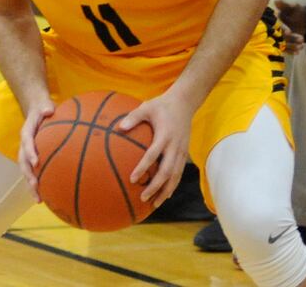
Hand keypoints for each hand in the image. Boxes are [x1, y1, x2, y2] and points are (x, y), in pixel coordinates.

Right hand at [17, 98, 56, 198]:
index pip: (27, 142)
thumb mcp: (44, 105)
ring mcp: (27, 153)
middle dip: (28, 175)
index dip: (30, 152)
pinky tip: (45, 196)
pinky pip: (33, 173)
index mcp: (27, 132)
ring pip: (26, 171)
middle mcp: (24, 145)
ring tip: (38, 199)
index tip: (35, 162)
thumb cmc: (43, 109)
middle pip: (23, 162)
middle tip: (36, 186)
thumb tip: (49, 110)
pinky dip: (37, 184)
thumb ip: (46, 108)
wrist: (36, 110)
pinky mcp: (32, 159)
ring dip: (31, 185)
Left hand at [117, 90, 193, 206]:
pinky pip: (180, 172)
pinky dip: (173, 185)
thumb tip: (119, 127)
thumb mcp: (147, 107)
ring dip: (166, 190)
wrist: (185, 102)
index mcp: (165, 135)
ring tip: (155, 204)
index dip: (144, 167)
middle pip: (167, 170)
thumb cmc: (162, 105)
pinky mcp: (185, 153)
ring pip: (176, 175)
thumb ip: (134, 117)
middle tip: (143, 197)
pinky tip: (166, 195)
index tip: (133, 179)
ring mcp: (182, 150)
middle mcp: (175, 145)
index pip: (153, 154)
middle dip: (156, 186)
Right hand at [274, 0, 305, 53]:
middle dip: (290, 38)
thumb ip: (284, 5)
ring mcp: (279, 38)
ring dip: (292, 45)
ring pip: (284, 44)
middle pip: (281, 36)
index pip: (277, 25)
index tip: (289, 32)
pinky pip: (286, 49)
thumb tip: (276, 0)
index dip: (283, 28)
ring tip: (301, 45)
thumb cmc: (296, 12)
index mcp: (275, 21)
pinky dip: (292, 50)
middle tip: (301, 39)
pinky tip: (298, 51)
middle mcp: (275, 30)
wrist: (303, 20)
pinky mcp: (283, 44)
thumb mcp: (291, 7)